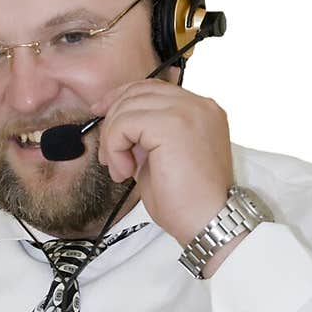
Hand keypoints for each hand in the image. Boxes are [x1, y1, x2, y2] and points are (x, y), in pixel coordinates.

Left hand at [88, 80, 235, 245]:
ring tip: (120, 168)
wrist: (209, 222)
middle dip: (113, 119)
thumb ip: (146, 137)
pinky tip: (124, 171)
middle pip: (139, 91)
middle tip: (109, 155)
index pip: (154, 88)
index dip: (123, 97)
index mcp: (201, 111)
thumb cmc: (189, 202)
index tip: (102, 113)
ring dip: (113, 139)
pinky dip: (115, 147)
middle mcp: (198, 104)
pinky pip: (125, 123)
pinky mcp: (171, 124)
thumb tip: (118, 129)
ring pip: (128, 106)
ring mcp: (188, 110)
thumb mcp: (163, 158)